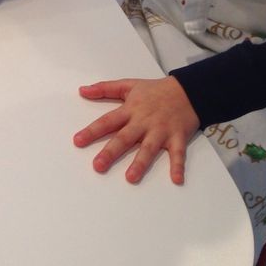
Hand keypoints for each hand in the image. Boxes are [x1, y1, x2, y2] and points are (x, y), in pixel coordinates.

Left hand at [72, 76, 199, 184]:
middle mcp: (144, 122)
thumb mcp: (128, 85)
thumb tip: (82, 90)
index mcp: (130, 110)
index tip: (78, 141)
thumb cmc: (156, 90)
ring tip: (130, 178)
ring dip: (140, 163)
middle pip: (125, 138)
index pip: (107, 121)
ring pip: (149, 149)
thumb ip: (104, 88)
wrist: (188, 90)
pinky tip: (176, 180)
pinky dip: (178, 166)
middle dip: (111, 152)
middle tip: (98, 166)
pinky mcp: (178, 137)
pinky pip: (178, 153)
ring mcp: (161, 131)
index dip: (92, 131)